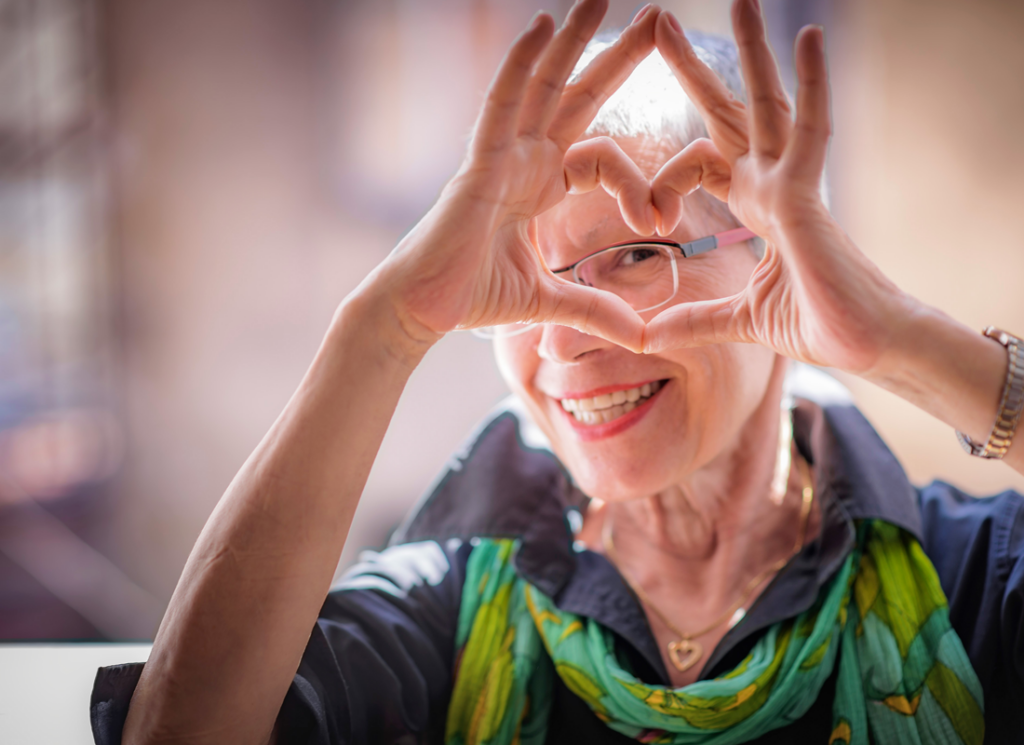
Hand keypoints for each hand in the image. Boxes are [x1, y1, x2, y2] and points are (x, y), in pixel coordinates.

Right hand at [371, 1, 660, 354]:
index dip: (638, 181)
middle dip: (617, 57)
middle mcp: (523, 161)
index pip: (602, 156)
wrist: (422, 312)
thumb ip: (595, 308)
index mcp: (540, 186)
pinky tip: (540, 27)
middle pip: (577, 96)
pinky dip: (519, 65)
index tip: (661, 218)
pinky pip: (500, 105)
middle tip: (656, 16)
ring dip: (571, 40)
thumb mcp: (549, 300)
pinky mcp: (478, 165)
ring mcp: (500, 156)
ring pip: (541, 86)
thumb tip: (641, 335)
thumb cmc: (471, 297)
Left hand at [643, 0, 914, 375]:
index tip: (646, 218)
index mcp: (756, 207)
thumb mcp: (737, 320)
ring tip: (741, 0)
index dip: (664, 180)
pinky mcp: (810, 198)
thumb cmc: (818, 325)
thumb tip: (647, 336)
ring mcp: (792, 186)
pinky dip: (811, 84)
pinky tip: (807, 35)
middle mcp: (773, 186)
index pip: (701, 162)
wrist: (867, 348)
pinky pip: (811, 130)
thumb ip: (693, 320)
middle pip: (729, 114)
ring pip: (768, 105)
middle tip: (661, 23)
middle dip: (695, 72)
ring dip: (752, 52)